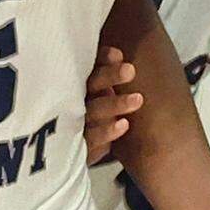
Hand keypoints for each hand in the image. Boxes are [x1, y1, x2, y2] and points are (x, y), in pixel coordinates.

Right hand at [80, 45, 143, 164]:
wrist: (71, 154)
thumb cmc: (94, 119)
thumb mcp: (102, 97)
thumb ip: (112, 81)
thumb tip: (130, 60)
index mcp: (83, 85)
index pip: (91, 67)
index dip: (102, 59)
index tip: (118, 54)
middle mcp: (77, 101)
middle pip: (91, 85)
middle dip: (110, 76)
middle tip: (130, 70)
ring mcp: (76, 123)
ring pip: (94, 111)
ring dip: (115, 104)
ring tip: (138, 99)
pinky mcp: (80, 146)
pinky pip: (92, 139)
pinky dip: (107, 131)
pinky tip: (124, 125)